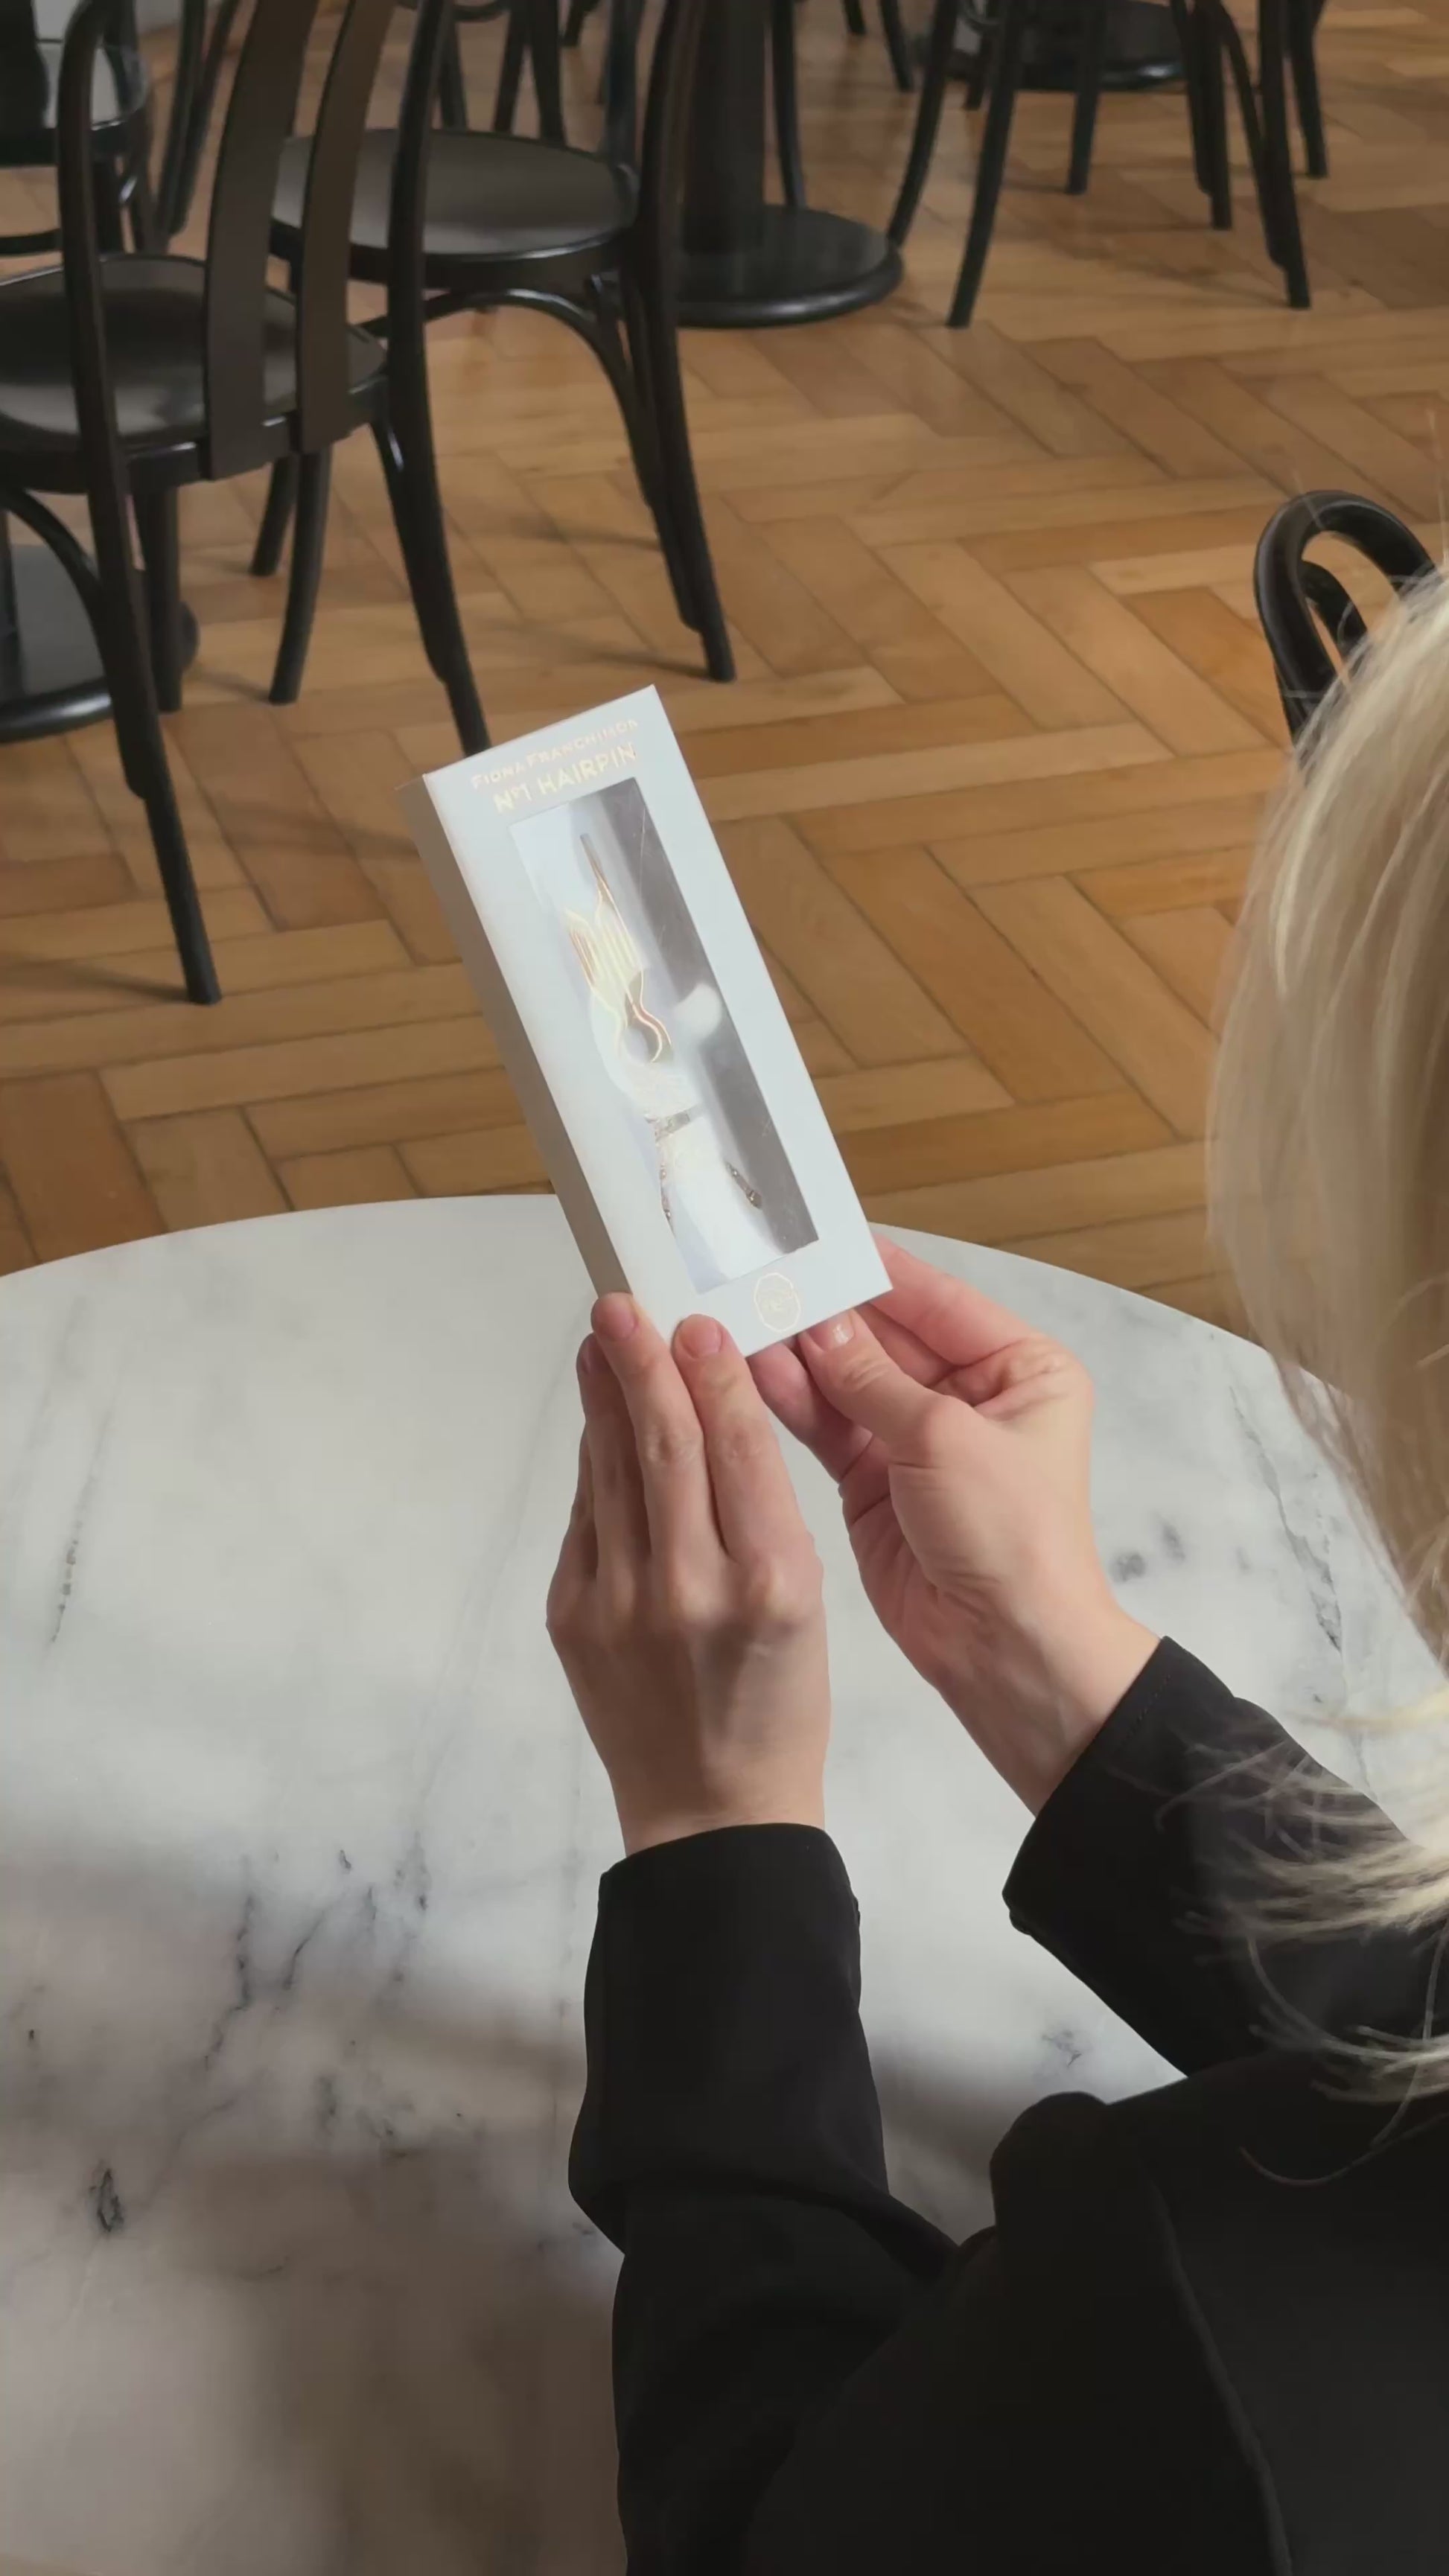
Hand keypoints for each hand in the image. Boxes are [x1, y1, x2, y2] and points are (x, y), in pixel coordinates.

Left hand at [547, 1294, 829, 1854]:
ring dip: (604, 1398)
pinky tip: (600, 1428)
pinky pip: (588, 1520)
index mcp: (771, 1581)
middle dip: (640, 1364)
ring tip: (601, 1342)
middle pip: (663, 1446)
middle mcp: (692, 1586)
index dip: (712, 1375)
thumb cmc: (776, 1702)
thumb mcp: (805, 1604)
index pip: (737, 1449)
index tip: (694, 1323)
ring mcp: (621, 1604)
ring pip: (611, 1472)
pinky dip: (596, 1466)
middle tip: (620, 1304)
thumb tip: (705, 1411)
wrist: (712, 1811)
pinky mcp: (574, 1618)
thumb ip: (759, 1511)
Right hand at [751, 1240, 1155, 1812]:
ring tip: (732, 1315)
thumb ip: (871, 1378)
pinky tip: (746, 1370)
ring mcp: (919, 1441)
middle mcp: (970, 1396)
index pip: (935, 1299)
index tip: (812, 1236)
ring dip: (795, 1355)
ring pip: (848, 1382)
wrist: (1008, 1648)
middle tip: (752, 1274)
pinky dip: (791, 1403)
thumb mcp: (943, 1438)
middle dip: (822, 1311)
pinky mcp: (875, 1483)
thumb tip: (815, 1323)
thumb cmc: (1009, 1534)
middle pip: (884, 1337)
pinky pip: (829, 1428)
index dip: (873, 1270)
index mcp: (1019, 1368)